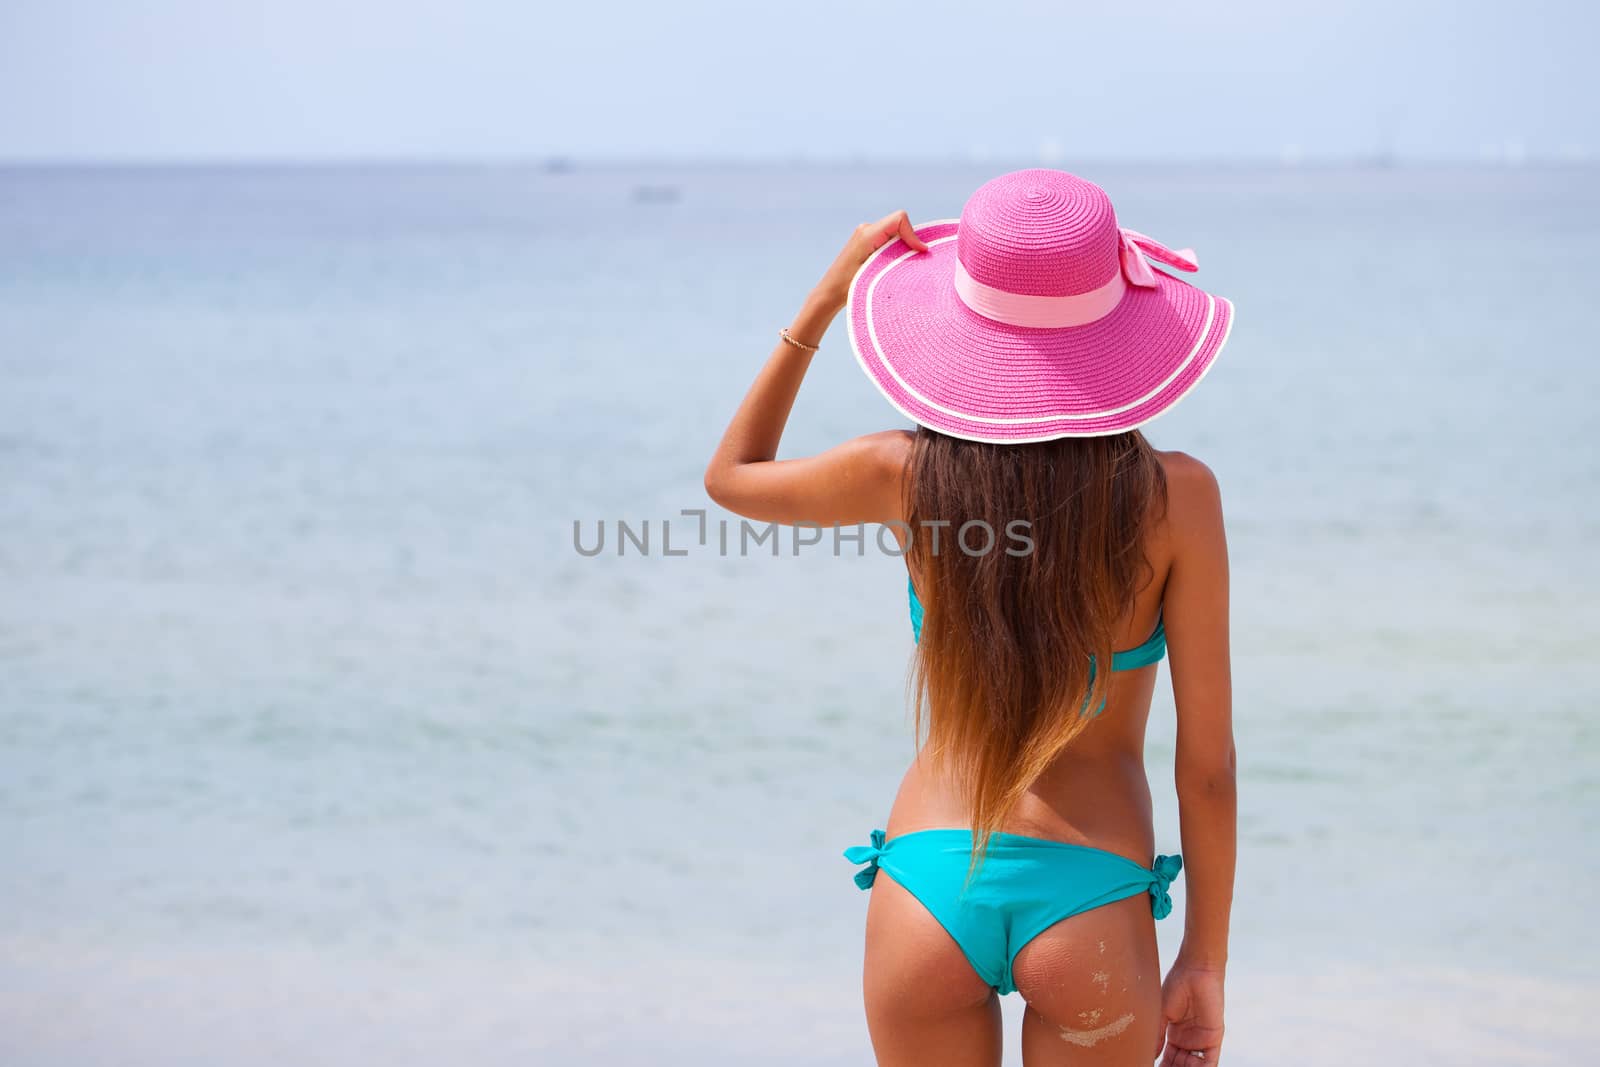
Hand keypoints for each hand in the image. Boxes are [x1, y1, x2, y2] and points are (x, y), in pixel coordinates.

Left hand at [812, 210, 929, 311]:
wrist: (829, 293)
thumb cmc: (848, 287)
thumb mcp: (876, 273)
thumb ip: (898, 259)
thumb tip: (922, 252)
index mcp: (867, 234)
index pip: (899, 219)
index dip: (913, 234)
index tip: (920, 252)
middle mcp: (866, 229)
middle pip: (899, 226)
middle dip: (909, 243)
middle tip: (910, 264)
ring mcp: (866, 234)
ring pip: (895, 234)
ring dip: (902, 249)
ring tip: (898, 268)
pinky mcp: (867, 242)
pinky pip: (889, 240)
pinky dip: (896, 251)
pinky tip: (890, 267)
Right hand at [1155, 964, 1224, 1065]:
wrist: (1196, 970)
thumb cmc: (1178, 984)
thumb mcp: (1162, 1012)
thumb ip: (1157, 1035)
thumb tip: (1150, 1054)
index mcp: (1176, 1034)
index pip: (1168, 1058)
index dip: (1161, 1066)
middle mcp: (1189, 1040)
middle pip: (1180, 1065)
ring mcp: (1201, 1040)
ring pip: (1193, 1066)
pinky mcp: (1214, 1039)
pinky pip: (1209, 1062)